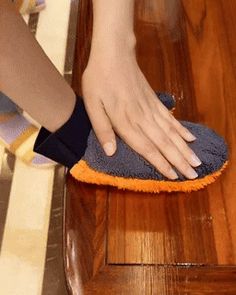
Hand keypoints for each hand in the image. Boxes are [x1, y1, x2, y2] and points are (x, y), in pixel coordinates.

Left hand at [81, 43, 200, 179]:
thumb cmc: (99, 79)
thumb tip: (110, 152)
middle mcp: (142, 118)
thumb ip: (102, 129)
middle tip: (193, 174)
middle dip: (179, 160)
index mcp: (125, 122)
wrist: (114, 53)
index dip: (160, 163)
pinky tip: (190, 138)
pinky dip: (181, 129)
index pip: (146, 148)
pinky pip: (170, 118)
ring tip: (196, 161)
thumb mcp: (92, 105)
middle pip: (164, 143)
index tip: (173, 176)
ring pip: (170, 133)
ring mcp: (151, 108)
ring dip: (184, 148)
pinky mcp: (154, 100)